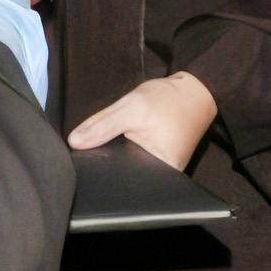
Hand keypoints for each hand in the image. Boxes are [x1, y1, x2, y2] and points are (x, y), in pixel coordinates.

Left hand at [67, 73, 217, 171]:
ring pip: (128, 168)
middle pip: (124, 176)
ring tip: (98, 149)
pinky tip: (114, 144)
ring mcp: (162, 171)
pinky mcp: (159, 162)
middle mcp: (164, 177)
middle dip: (105, 164)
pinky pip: (135, 161)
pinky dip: (123, 153)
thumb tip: (74, 141)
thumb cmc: (169, 99)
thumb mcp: (132, 107)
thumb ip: (102, 125)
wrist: (196, 91)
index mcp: (161, 171)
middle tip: (86, 154)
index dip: (98, 172)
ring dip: (114, 158)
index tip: (79, 165)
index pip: (121, 180)